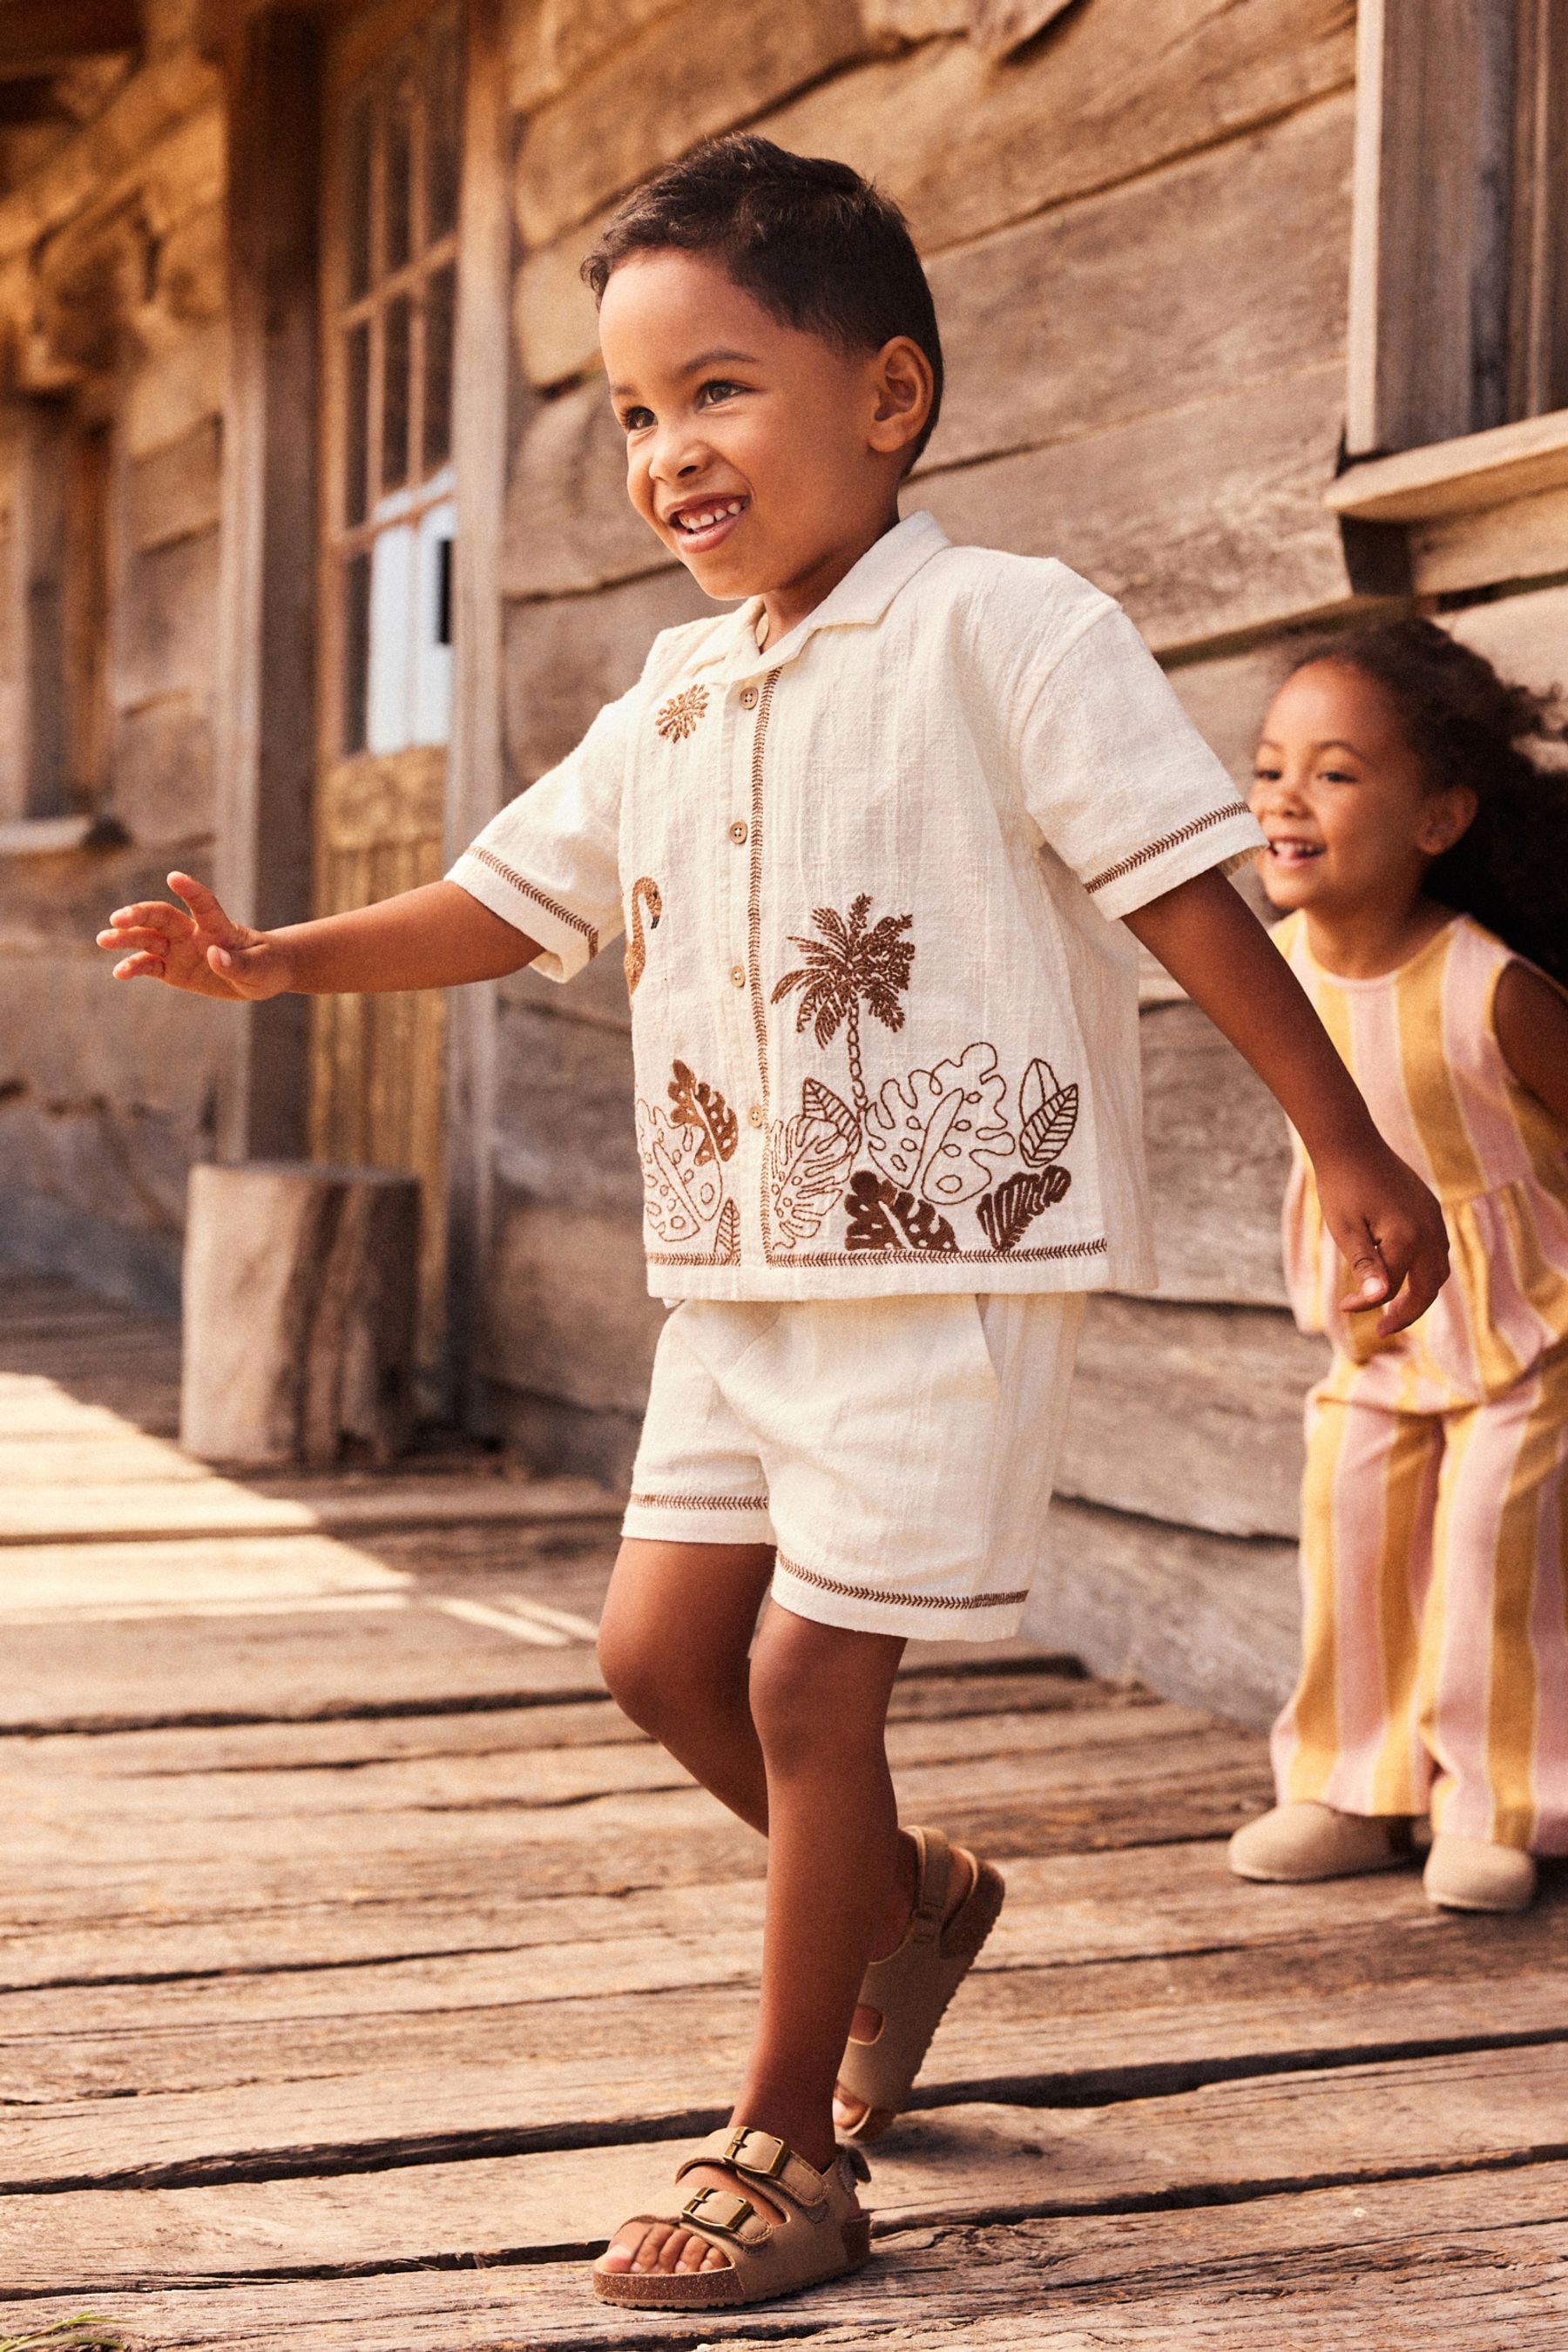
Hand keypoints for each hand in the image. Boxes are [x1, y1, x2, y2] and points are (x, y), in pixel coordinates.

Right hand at [97, 872, 292, 1000]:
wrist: (260, 976)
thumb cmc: (266, 965)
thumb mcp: (261, 969)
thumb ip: (238, 963)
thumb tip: (213, 955)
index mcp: (219, 926)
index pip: (203, 904)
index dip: (190, 890)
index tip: (173, 877)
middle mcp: (193, 933)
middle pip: (162, 917)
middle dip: (140, 915)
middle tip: (118, 918)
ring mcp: (180, 949)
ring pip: (148, 939)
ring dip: (126, 938)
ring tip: (104, 939)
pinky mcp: (172, 969)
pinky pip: (149, 966)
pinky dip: (134, 967)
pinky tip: (119, 973)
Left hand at [1315, 1139, 1449, 1336]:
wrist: (1351, 1142)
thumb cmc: (1341, 1187)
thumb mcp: (1346, 1231)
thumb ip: (1365, 1266)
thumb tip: (1378, 1299)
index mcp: (1406, 1240)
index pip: (1393, 1288)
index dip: (1368, 1304)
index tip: (1343, 1307)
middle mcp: (1429, 1231)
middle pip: (1429, 1287)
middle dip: (1409, 1311)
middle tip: (1384, 1329)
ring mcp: (1434, 1219)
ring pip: (1439, 1269)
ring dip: (1422, 1291)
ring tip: (1396, 1306)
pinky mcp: (1431, 1208)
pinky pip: (1438, 1248)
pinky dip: (1425, 1269)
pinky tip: (1404, 1272)